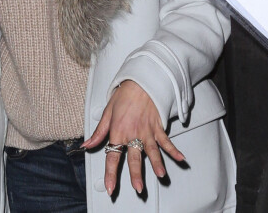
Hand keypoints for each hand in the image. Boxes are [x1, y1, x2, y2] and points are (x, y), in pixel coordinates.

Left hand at [81, 80, 184, 195]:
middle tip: (138, 188)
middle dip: (136, 174)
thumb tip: (87, 145)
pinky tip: (180, 158)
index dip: (111, 173)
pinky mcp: (158, 126)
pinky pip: (166, 140)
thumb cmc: (124, 95)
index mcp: (118, 131)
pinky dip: (174, 150)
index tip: (111, 187)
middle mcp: (133, 133)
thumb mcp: (107, 112)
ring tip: (161, 175)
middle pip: (134, 157)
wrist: (140, 80)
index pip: (113, 156)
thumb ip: (99, 132)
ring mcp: (147, 130)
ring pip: (152, 150)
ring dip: (157, 163)